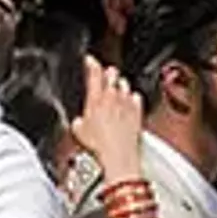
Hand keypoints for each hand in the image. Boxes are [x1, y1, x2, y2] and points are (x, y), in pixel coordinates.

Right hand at [69, 55, 150, 195]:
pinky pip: (136, 97)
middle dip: (108, 73)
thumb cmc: (98, 147)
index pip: (94, 73)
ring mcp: (127, 103)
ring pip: (125, 85)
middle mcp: (113, 97)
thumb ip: (78, 122)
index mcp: (96, 99)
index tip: (90, 59)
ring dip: (120, 84)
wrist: (118, 157)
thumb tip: (78, 122)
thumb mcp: (78, 132)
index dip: (91, 63)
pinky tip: (129, 101)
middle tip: (104, 74)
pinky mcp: (138, 112)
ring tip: (116, 89)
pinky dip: (132, 97)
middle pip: (112, 75)